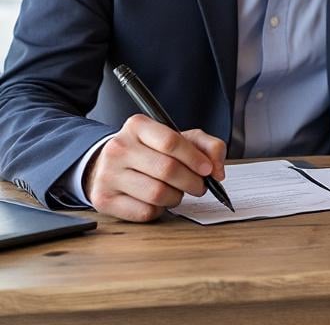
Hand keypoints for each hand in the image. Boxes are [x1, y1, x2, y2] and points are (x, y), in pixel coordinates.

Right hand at [84, 114, 226, 221]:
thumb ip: (207, 146)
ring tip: (177, 192)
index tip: (207, 169)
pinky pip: (144, 211)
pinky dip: (159, 210)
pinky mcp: (104, 199)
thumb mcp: (180, 139)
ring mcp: (108, 174)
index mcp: (137, 126)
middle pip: (167, 169)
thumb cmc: (151, 152)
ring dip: (176, 197)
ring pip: (157, 193)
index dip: (195, 158)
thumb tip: (217, 170)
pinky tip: (158, 201)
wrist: (109, 165)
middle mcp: (118, 148)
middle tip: (199, 186)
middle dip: (192, 182)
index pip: (171, 142)